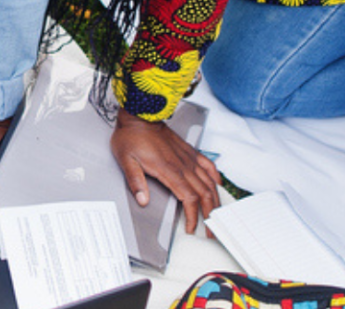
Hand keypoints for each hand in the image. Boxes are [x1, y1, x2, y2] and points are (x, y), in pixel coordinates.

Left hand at [111, 111, 219, 233]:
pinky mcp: (190, 152)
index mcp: (169, 170)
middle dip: (210, 215)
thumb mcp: (126, 160)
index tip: (191, 228)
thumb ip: (135, 181)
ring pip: (210, 183)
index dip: (193, 216)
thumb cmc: (132, 136)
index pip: (189, 199)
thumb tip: (142, 200)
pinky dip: (216, 179)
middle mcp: (183, 165)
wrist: (141, 115)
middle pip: (204, 194)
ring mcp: (189, 159)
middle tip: (211, 230)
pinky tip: (218, 186)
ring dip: (216, 201)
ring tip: (217, 215)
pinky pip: (209, 167)